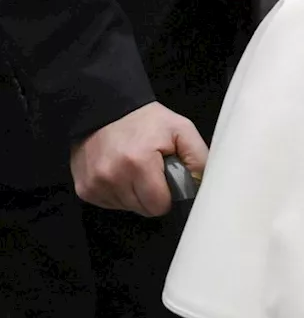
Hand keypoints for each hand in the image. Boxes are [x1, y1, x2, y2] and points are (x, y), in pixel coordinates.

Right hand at [70, 101, 207, 216]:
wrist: (106, 108)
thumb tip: (205, 185)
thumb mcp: (181, 130)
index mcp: (138, 163)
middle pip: (143, 209)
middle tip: (151, 171)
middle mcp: (112, 176)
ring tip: (134, 169)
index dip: (168, 195)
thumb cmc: (146, 121)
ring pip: (127, 207)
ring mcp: (95, 183)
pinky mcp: (84, 188)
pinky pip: (110, 203)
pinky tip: (120, 173)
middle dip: (152, 195)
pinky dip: (118, 192)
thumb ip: (199, 158)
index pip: (159, 205)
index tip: (166, 179)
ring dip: (134, 194)